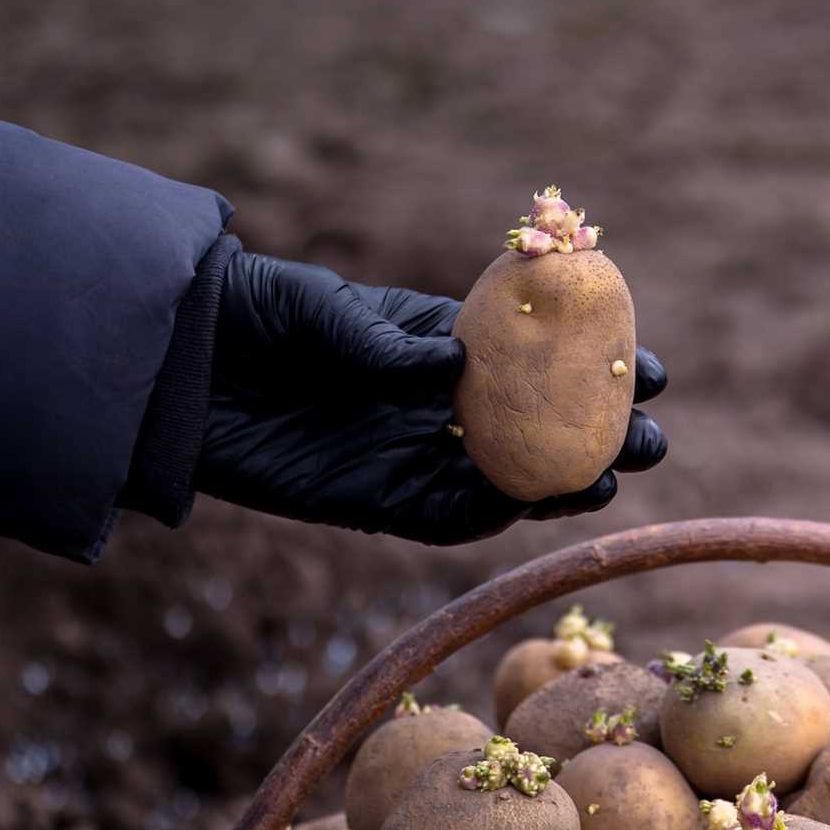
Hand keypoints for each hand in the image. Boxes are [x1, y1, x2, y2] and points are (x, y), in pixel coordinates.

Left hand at [198, 248, 666, 543]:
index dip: (596, 366)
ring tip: (608, 478)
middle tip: (649, 440)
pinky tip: (528, 502)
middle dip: (600, 435)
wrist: (180, 370)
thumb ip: (389, 344)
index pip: (539, 361)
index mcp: (446, 347)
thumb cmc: (257, 315)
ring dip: (561, 484)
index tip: (649, 370)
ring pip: (509, 480)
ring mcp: (415, 455)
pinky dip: (490, 513)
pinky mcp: (379, 501)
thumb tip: (454, 368)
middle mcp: (442, 407)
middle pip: (541, 428)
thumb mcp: (326, 313)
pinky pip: (448, 516)